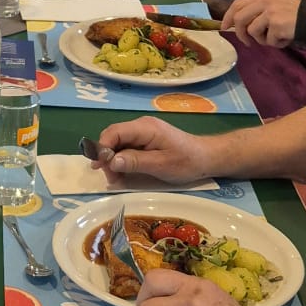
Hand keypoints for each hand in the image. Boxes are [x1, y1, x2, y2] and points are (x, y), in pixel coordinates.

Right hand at [96, 116, 216, 186]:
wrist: (206, 158)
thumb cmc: (186, 161)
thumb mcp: (160, 165)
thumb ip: (135, 162)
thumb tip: (111, 161)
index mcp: (145, 128)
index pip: (114, 132)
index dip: (102, 148)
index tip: (100, 167)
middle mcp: (141, 126)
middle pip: (113, 137)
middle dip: (107, 157)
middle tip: (110, 178)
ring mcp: (143, 133)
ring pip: (118, 144)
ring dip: (113, 161)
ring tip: (117, 179)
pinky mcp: (146, 141)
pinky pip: (127, 148)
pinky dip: (122, 161)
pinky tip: (123, 173)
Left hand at [220, 0, 300, 49]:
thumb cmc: (296, 16)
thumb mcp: (275, 6)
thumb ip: (258, 12)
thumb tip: (238, 25)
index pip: (238, 4)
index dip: (228, 16)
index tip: (224, 27)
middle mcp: (265, 1)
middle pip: (240, 18)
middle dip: (240, 34)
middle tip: (248, 43)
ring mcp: (270, 12)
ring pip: (252, 31)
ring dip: (263, 40)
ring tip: (277, 38)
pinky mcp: (277, 24)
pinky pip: (269, 41)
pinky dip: (277, 44)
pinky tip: (287, 38)